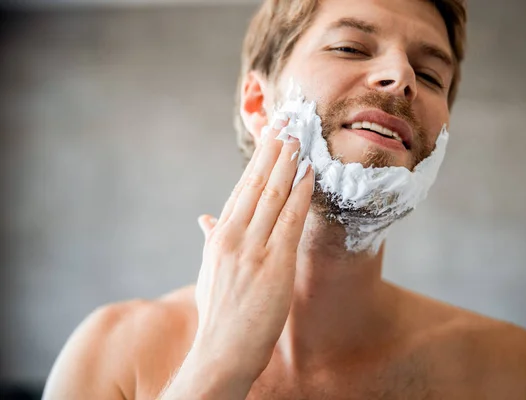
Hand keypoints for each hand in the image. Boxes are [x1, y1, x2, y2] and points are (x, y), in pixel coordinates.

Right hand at [194, 118, 313, 381]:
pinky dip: (299, 193)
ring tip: (300, 137)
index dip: (258, 160)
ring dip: (288, 162)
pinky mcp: (274, 264)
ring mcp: (252, 249)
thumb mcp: (209, 271)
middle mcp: (233, 236)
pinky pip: (290, 219)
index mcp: (219, 236)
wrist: (222, 351)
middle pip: (255, 183)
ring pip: (272, 195)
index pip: (241, 189)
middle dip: (273, 150)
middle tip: (288, 122)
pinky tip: (309, 172)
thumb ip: (210, 240)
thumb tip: (204, 218)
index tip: (270, 137)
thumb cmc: (218, 313)